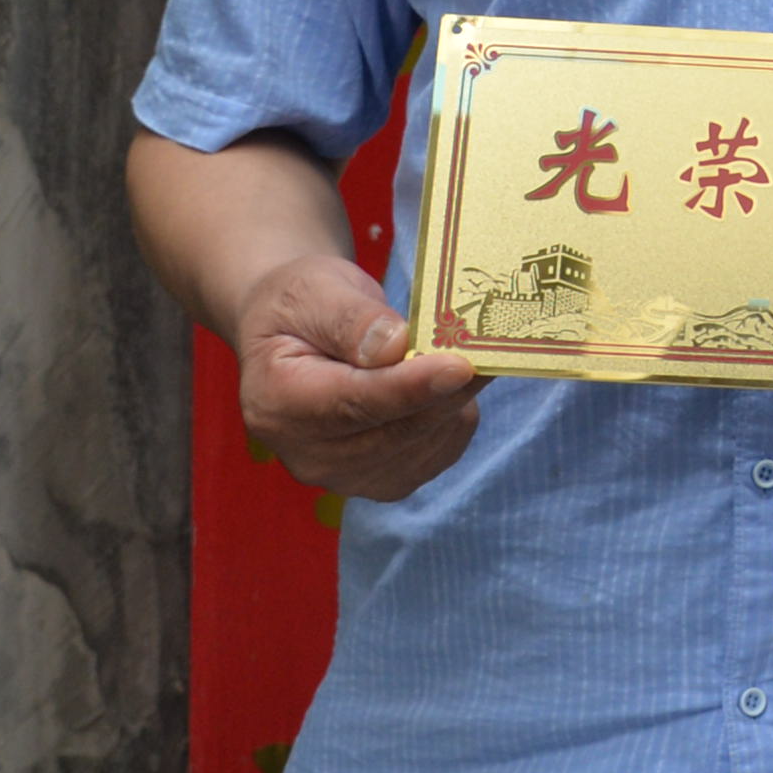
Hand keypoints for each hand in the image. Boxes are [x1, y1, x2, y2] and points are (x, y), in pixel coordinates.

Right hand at [229, 247, 488, 500]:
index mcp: (278, 403)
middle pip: (396, 431)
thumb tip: (395, 347)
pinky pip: (439, 452)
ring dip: (454, 400)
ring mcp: (345, 476)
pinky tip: (447, 383)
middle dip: (448, 390)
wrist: (295, 334)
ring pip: (425, 444)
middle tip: (494, 347)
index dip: (410, 388)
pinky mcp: (383, 481)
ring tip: (461, 353)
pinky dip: (454, 417)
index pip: (353, 404)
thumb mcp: (313, 291)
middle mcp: (307, 455)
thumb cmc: (302, 305)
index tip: (460, 366)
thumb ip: (350, 320)